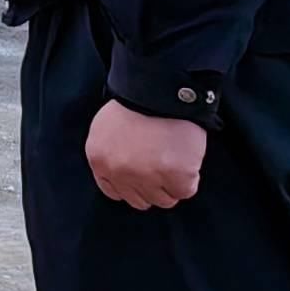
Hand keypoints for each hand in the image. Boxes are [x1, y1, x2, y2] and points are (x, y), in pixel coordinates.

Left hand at [85, 101, 205, 209]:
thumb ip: (112, 153)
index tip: (143, 179)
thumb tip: (126, 171)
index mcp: (99, 160)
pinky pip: (185, 191)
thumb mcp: (107, 128)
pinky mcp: (176, 176)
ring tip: (175, 160)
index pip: (114, 192)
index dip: (132, 186)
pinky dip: (189, 179)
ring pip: (164, 200)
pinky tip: (186, 159)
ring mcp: (148, 177)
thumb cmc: (137, 103)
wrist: (161, 90)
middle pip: (139, 200)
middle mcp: (120, 173)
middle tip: (163, 167)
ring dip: (172, 184)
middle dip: (153, 187)